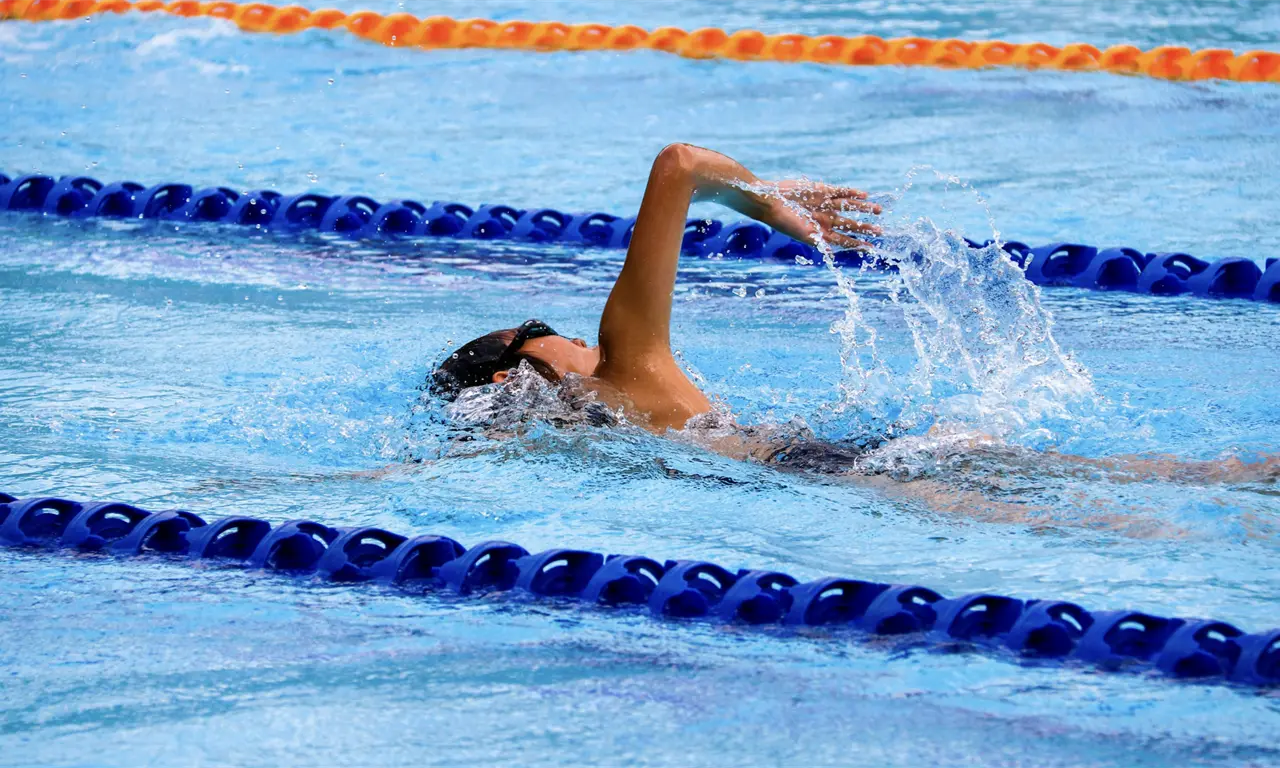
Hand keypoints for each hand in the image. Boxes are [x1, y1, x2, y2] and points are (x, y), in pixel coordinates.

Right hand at [760, 180, 881, 250]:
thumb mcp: (802, 234)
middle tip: (880, 231)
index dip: (858, 244)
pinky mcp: (821, 190)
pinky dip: (852, 193)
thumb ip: (818, 241)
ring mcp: (825, 204)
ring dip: (863, 209)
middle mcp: (825, 219)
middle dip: (865, 228)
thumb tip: (832, 252)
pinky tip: (864, 195)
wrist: (771, 201)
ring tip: (879, 210)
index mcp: (821, 232)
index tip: (871, 248)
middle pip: (850, 224)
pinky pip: (841, 192)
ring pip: (849, 207)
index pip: (844, 240)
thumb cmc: (784, 221)